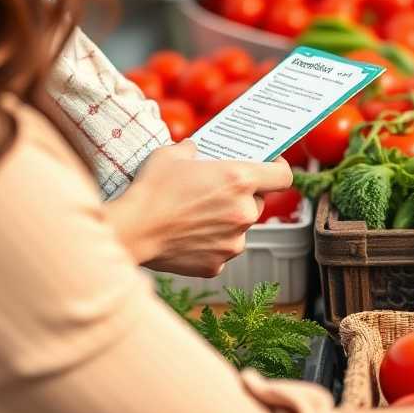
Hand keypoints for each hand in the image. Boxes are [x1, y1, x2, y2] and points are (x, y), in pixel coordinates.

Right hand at [105, 140, 293, 275]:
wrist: (130, 232)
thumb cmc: (151, 189)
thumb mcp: (172, 154)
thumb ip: (193, 148)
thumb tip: (195, 148)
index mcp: (240, 180)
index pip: (283, 177)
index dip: (279, 170)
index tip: (271, 166)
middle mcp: (244, 212)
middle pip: (258, 202)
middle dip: (243, 196)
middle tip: (220, 191)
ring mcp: (233, 242)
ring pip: (241, 227)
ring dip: (228, 220)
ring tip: (200, 215)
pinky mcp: (218, 264)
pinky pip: (223, 249)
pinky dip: (211, 243)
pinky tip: (190, 235)